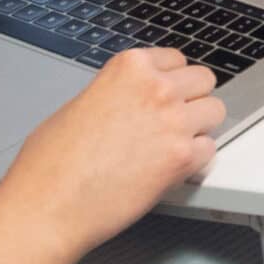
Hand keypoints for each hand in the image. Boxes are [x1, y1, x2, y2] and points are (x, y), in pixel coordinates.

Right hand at [0, 49, 224, 258]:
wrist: (48, 204)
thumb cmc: (51, 163)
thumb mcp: (81, 103)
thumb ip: (118, 93)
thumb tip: (132, 101)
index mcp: (129, 67)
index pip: (177, 59)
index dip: (172, 81)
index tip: (166, 95)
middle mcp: (156, 87)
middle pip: (204, 80)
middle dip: (192, 100)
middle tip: (174, 122)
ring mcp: (173, 120)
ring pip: (216, 111)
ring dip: (199, 128)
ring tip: (172, 146)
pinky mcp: (182, 157)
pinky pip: (210, 150)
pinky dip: (196, 161)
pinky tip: (170, 169)